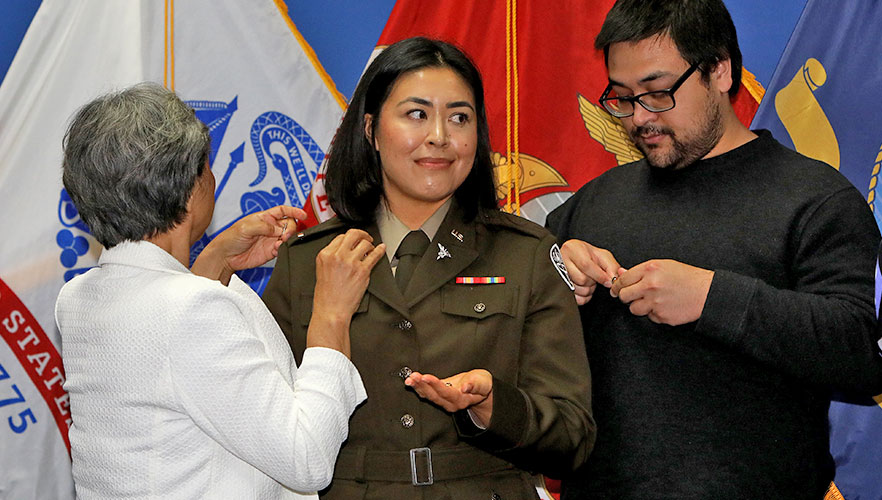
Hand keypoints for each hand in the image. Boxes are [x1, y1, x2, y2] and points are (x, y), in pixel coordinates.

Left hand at [192, 205, 304, 283]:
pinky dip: (283, 249)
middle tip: (284, 234)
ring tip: (280, 242)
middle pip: (289, 224)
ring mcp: (271, 239)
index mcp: (264, 217)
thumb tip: (279, 229)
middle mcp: (270, 227)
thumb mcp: (247, 227)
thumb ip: (265, 226)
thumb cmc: (230, 237)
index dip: (294, 211)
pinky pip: (283, 248)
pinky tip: (276, 249)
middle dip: (290, 228)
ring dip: (288, 239)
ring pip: (288, 237)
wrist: (225, 256)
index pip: (283, 211)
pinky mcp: (271, 251)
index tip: (303, 215)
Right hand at [307, 229, 385, 356]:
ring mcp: (351, 262)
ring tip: (371, 249)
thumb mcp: (322, 271)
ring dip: (370, 245)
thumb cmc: (326, 296)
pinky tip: (381, 248)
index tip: (354, 240)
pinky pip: (374, 255)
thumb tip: (344, 249)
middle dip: (362, 234)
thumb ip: (331, 258)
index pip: (340, 237)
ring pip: (365, 243)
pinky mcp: (362, 271)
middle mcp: (338, 256)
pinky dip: (380, 250)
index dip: (349, 238)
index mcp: (325, 255)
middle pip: (353, 234)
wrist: (331, 311)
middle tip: (366, 238)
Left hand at [404, 369, 492, 426]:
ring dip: (418, 387)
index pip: (446, 392)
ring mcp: (443, 401)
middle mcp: (450, 403)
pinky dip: (419, 387)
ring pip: (428, 396)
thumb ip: (476, 385)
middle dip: (422, 386)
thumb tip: (466, 387)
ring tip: (410, 378)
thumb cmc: (482, 384)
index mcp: (461, 400)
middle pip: (433, 396)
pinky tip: (412, 381)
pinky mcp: (439, 395)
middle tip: (413, 377)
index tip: (426, 377)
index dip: (435, 385)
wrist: (480, 389)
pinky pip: (427, 393)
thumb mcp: (484, 382)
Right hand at [560, 239, 625, 304]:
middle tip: (594, 278)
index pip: (586, 265)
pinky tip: (584, 289)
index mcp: (572, 249)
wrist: (572, 258)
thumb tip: (614, 280)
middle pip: (581, 279)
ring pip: (578, 290)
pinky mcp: (558, 287)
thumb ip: (611, 266)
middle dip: (593, 282)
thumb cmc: (587, 256)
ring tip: (588, 282)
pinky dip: (583, 297)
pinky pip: (574, 299)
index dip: (599, 276)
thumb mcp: (601, 256)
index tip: (608, 282)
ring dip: (588, 290)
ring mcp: (556, 274)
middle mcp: (561, 260)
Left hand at [610, 259, 713, 325]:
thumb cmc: (686, 277)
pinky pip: (649, 317)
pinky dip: (654, 313)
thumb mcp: (663, 266)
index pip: (622, 280)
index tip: (616, 289)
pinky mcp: (661, 316)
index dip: (617, 286)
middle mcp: (650, 286)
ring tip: (653, 300)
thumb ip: (640, 271)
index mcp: (649, 270)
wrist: (706, 292)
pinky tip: (665, 306)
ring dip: (640, 306)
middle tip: (633, 295)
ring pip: (634, 309)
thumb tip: (620, 273)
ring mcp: (655, 302)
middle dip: (626, 297)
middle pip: (624, 296)